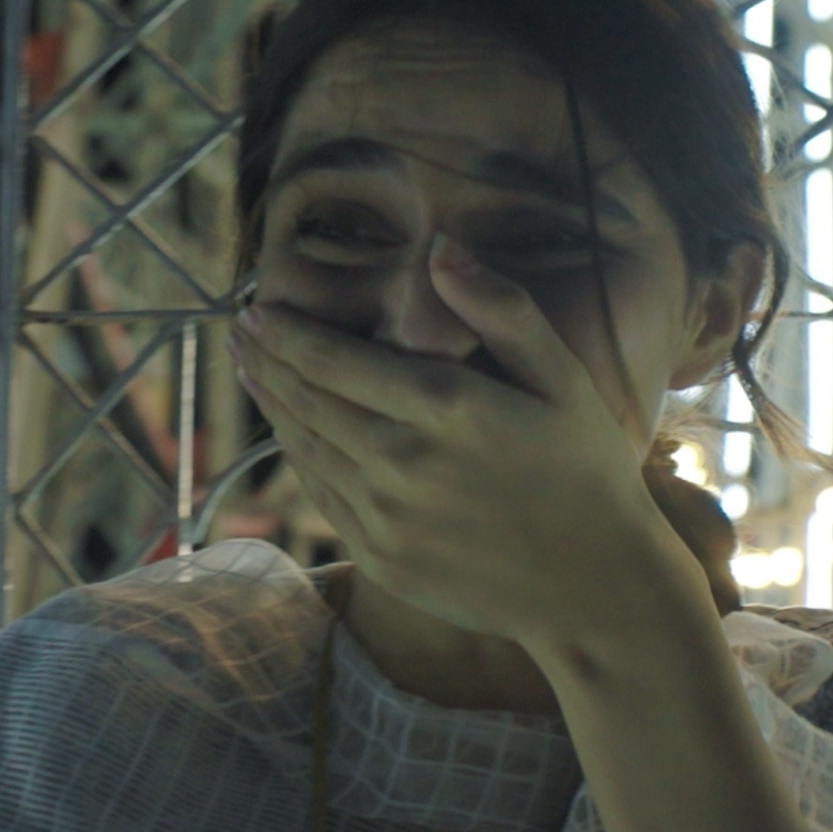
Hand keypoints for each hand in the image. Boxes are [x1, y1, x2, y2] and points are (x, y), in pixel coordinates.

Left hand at [228, 235, 707, 645]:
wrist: (593, 585)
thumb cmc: (585, 470)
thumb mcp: (562, 378)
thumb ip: (502, 308)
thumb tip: (439, 247)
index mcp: (445, 409)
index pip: (335, 360)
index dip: (288, 332)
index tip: (258, 308)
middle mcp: (402, 464)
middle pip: (309, 401)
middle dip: (267, 361)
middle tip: (239, 330)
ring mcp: (385, 519)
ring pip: (307, 449)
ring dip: (273, 407)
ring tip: (252, 371)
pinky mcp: (381, 560)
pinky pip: (323, 498)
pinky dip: (300, 460)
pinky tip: (293, 434)